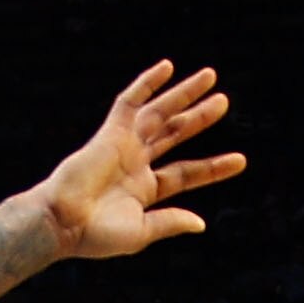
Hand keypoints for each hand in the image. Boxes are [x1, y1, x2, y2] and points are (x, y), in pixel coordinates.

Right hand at [33, 62, 245, 261]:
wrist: (63, 221)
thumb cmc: (97, 235)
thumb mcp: (141, 232)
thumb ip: (170, 222)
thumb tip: (201, 223)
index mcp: (146, 190)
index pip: (186, 173)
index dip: (213, 167)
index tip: (240, 160)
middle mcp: (137, 163)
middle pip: (175, 134)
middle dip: (199, 118)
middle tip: (224, 102)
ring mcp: (124, 145)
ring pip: (160, 113)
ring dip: (183, 94)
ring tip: (211, 78)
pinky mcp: (111, 132)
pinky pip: (131, 101)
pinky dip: (148, 83)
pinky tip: (167, 67)